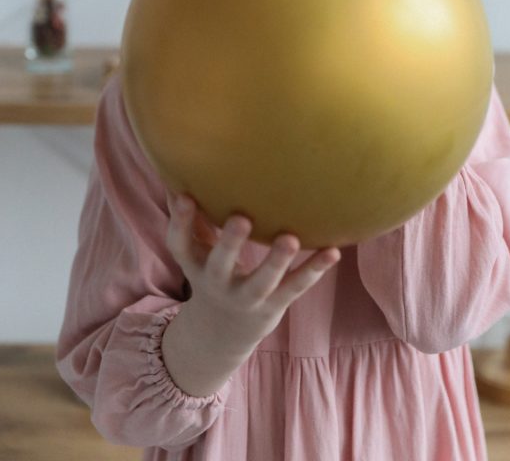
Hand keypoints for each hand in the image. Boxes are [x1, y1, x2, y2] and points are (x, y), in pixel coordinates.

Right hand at [162, 193, 339, 393]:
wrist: (222, 334)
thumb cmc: (212, 273)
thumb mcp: (196, 252)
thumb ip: (191, 219)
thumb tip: (176, 175)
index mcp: (196, 265)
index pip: (180, 245)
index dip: (180, 221)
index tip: (185, 196)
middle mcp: (219, 283)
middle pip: (221, 265)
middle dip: (230, 243)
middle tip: (241, 219)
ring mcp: (248, 297)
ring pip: (263, 281)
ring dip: (277, 261)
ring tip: (291, 239)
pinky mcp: (274, 305)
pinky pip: (295, 287)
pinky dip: (315, 269)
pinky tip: (333, 251)